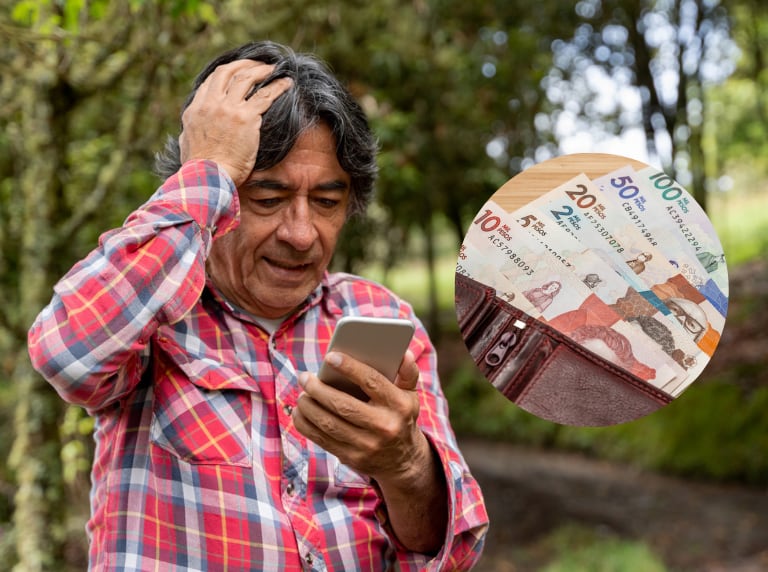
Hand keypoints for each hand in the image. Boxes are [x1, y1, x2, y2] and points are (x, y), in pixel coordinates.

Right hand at [179, 60, 292, 186]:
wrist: (208, 177)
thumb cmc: (200, 169)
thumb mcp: (187, 144)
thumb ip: (190, 132)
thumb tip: (190, 131)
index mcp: (195, 110)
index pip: (211, 82)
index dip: (226, 74)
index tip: (238, 72)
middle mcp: (211, 104)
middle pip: (227, 72)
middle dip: (244, 64)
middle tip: (257, 64)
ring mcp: (228, 108)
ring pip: (247, 78)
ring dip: (262, 71)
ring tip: (274, 69)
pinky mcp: (246, 117)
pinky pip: (265, 95)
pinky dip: (278, 86)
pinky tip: (287, 83)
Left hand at [292, 350, 431, 485]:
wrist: (403, 461)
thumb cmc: (401, 417)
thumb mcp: (410, 395)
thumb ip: (407, 372)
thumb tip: (403, 353)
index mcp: (399, 405)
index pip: (372, 381)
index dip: (350, 367)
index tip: (330, 357)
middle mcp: (384, 426)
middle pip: (343, 404)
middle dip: (318, 389)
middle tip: (304, 377)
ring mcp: (367, 445)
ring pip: (329, 423)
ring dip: (309, 407)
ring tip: (301, 394)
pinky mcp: (352, 457)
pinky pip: (322, 439)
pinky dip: (306, 425)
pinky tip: (300, 412)